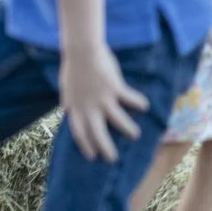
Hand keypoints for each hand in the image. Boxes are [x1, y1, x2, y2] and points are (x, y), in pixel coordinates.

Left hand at [58, 42, 144, 161]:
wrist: (81, 52)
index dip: (85, 146)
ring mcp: (102, 99)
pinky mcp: (115, 88)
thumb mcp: (65, 89)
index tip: (92, 156)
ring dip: (127, 128)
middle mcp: (89, 107)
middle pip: (97, 133)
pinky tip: (145, 106)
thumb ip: (68, 102)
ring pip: (117, 120)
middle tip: (112, 158)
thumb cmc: (73, 68)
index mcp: (75, 108)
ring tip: (135, 135)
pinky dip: (138, 102)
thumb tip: (67, 109)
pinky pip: (129, 98)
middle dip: (105, 147)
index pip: (79, 133)